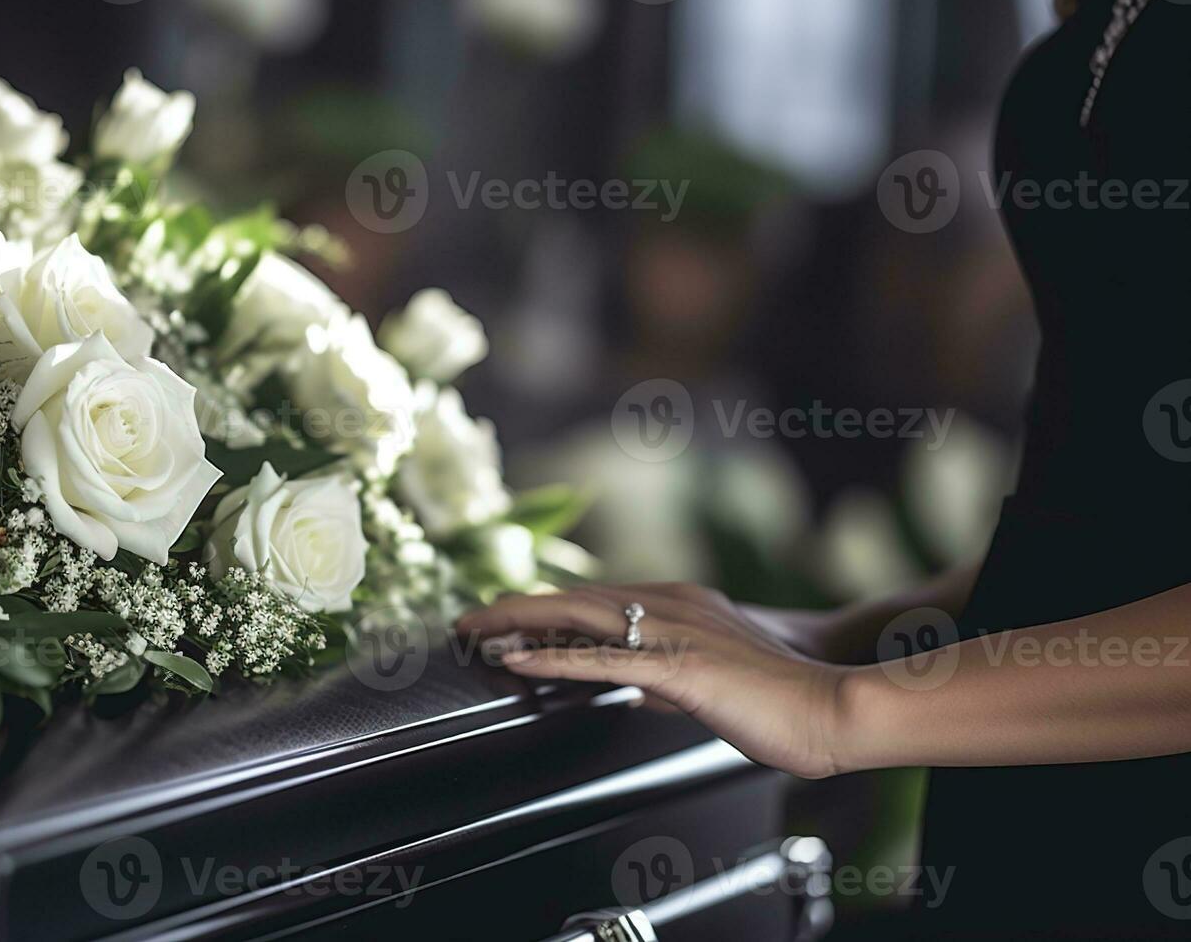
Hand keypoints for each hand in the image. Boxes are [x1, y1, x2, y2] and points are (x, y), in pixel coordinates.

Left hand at [456, 583, 850, 779]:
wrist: (833, 706)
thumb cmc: (782, 699)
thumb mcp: (709, 680)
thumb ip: (666, 677)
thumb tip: (629, 686)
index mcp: (678, 605)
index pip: (594, 599)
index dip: (544, 609)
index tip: (506, 621)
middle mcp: (670, 605)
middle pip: (574, 598)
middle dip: (515, 608)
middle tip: (470, 621)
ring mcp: (673, 632)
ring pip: (578, 617)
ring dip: (519, 623)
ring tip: (476, 632)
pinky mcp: (679, 666)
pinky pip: (602, 659)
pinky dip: (554, 657)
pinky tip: (519, 660)